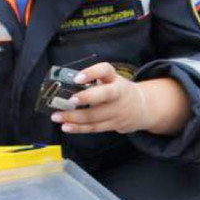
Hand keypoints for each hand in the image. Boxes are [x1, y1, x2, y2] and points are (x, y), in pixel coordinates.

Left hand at [52, 65, 188, 134]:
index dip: (92, 73)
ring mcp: (117, 111)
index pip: (105, 70)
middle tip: (70, 100)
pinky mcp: (114, 124)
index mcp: (114, 79)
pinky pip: (95, 127)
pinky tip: (66, 126)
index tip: (78, 78)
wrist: (142, 107)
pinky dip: (79, 128)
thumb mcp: (110, 80)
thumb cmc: (118, 91)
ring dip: (75, 117)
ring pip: (96, 115)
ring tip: (58, 116)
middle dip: (86, 98)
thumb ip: (92, 80)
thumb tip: (65, 84)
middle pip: (105, 95)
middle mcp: (118, 94)